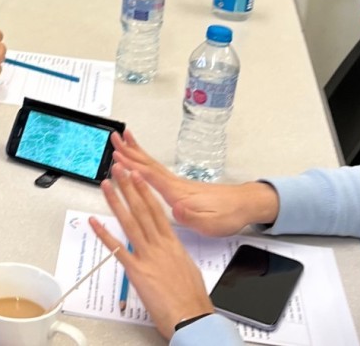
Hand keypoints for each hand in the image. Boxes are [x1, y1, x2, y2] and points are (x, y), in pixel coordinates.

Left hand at [89, 165, 213, 338]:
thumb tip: (169, 247)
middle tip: (119, 170)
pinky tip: (94, 222)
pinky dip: (104, 234)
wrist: (193, 317)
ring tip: (107, 185)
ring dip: (116, 202)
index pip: (157, 210)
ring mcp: (147, 256)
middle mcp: (160, 246)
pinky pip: (117, 249)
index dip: (145, 191)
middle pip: (142, 210)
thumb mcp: (187, 267)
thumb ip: (175, 253)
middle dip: (129, 187)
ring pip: (129, 223)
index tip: (137, 176)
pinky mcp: (137, 271)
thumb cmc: (192, 298)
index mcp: (173, 243)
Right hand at [112, 130, 278, 236]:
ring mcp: (178, 184)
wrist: (245, 205)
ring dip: (136, 152)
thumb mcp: (211, 223)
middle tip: (114, 137)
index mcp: (178, 194)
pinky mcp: (181, 186)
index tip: (117, 157)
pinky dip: (146, 162)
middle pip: (148, 164)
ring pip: (152, 165)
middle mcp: (176, 185)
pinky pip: (157, 171)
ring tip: (123, 140)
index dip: (133, 167)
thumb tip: (175, 209)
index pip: (151, 177)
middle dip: (130, 151)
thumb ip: (192, 216)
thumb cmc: (228, 215)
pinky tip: (141, 162)